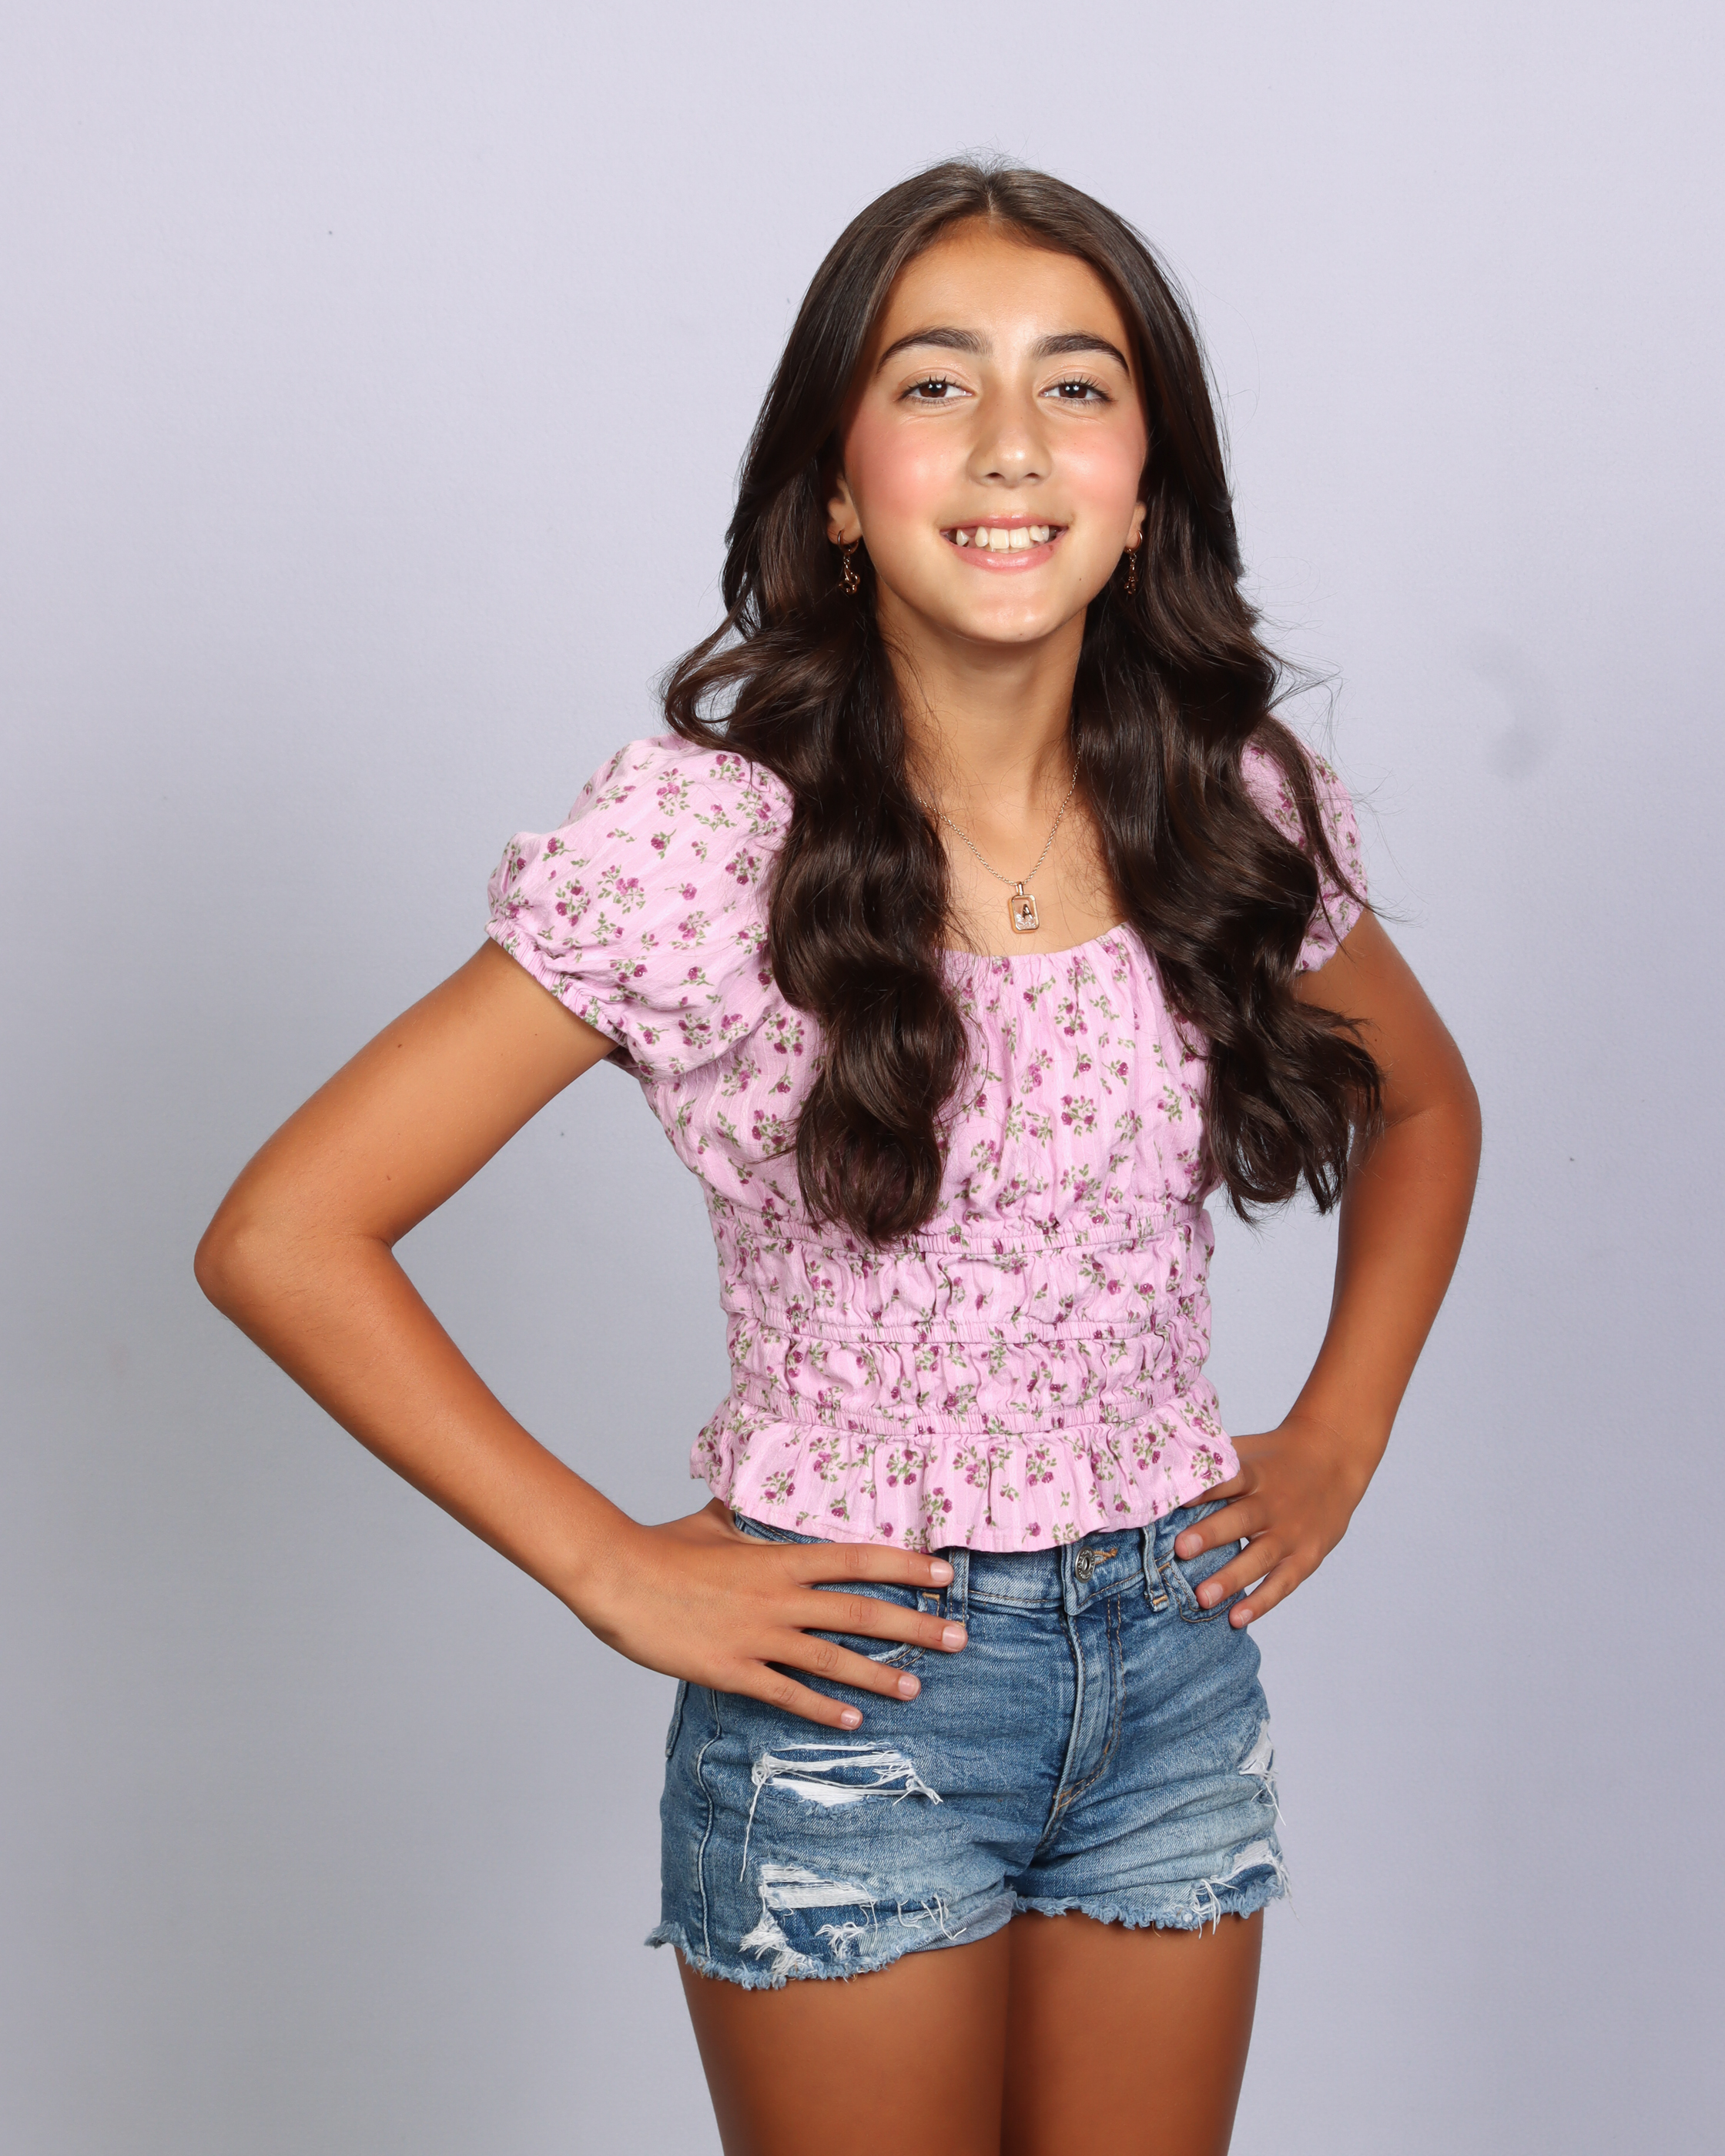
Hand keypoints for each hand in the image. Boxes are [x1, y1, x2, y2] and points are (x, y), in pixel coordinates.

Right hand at [575, 1499, 967, 1729]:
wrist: (616, 1577)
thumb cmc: (661, 1547)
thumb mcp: (711, 1522)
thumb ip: (742, 1515)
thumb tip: (750, 1493)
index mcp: (778, 1558)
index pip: (858, 1559)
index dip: (906, 1566)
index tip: (946, 1575)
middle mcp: (778, 1597)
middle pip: (861, 1612)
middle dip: (916, 1626)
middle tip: (960, 1638)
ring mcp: (758, 1636)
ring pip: (833, 1659)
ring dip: (880, 1675)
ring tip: (918, 1687)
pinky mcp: (732, 1669)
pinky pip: (787, 1692)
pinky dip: (822, 1708)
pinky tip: (853, 1720)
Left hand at [1174, 1411, 1375, 1625]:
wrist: (1335, 1458)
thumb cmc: (1276, 1456)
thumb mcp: (1247, 1449)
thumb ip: (1211, 1460)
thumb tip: (1159, 1464)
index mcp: (1256, 1473)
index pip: (1228, 1478)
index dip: (1203, 1489)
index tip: (1175, 1499)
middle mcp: (1273, 1504)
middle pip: (1241, 1519)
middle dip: (1211, 1535)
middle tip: (1180, 1549)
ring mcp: (1291, 1533)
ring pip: (1260, 1558)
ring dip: (1231, 1578)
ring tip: (1202, 1598)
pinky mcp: (1306, 1557)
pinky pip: (1281, 1583)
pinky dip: (1261, 1603)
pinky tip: (1236, 1618)